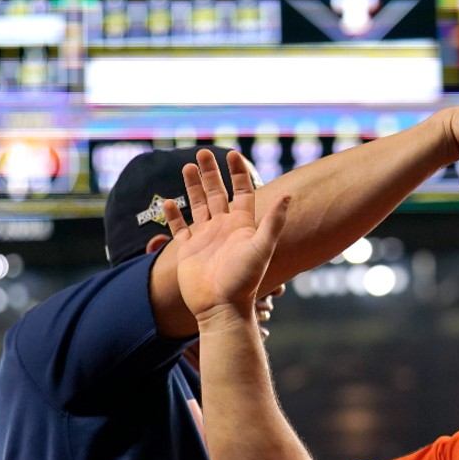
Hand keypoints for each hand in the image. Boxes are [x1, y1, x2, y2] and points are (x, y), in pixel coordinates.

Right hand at [167, 149, 290, 329]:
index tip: (232, 154)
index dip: (237, 173)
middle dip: (211, 173)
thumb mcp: (261, 248)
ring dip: (193, 187)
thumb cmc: (244, 280)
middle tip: (203, 152)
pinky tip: (169, 201)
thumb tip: (289, 194)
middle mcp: (225, 228)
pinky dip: (174, 215)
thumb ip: (273, 222)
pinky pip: (180, 228)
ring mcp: (206, 238)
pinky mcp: (189, 251)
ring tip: (188, 166)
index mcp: (242, 225)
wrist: (222, 307)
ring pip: (199, 205)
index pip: (242, 191)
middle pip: (217, 193)